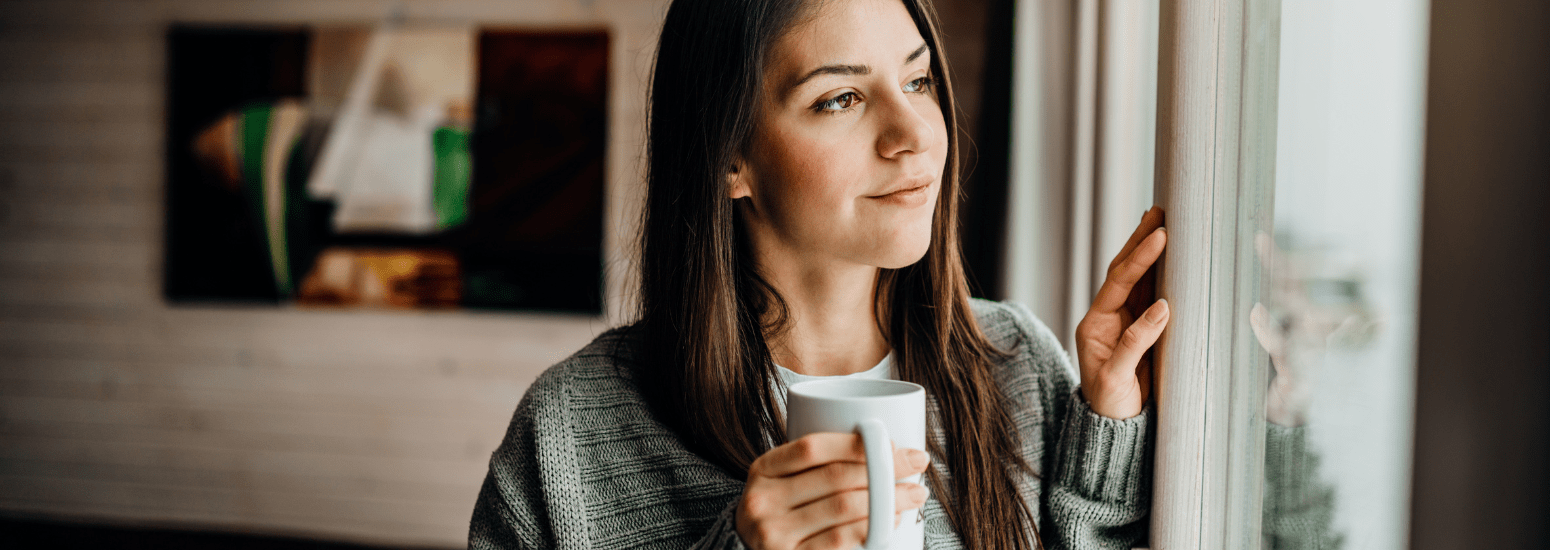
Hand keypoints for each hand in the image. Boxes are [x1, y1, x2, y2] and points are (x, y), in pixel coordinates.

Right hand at [736, 433, 929, 549]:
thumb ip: (816, 465)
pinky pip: (839, 541)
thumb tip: (886, 445)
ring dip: (888, 499)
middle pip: (834, 477)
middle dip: (884, 468)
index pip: (812, 447)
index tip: (896, 444)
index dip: (857, 443)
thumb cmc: (784, 513)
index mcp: (762, 470)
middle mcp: (762, 501)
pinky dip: (872, 529)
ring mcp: (773, 534)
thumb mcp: (785, 482)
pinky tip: (893, 521)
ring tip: (914, 493)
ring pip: (842, 508)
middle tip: (917, 463)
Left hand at [1075, 206, 1168, 418]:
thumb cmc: (1111, 405)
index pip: (1118, 283)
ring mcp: (1123, 321)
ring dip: (1149, 251)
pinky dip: (1160, 272)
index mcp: (1094, 325)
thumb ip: (1136, 343)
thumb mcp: (1118, 377)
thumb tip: (1163, 308)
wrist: (1113, 428)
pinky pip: (1149, 294)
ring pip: (1137, 279)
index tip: (1160, 237)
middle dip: (1140, 241)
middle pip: (1123, 271)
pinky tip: (1170, 255)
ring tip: (1162, 221)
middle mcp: (1107, 318)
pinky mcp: (1139, 329)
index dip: (1139, 259)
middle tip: (1159, 211)